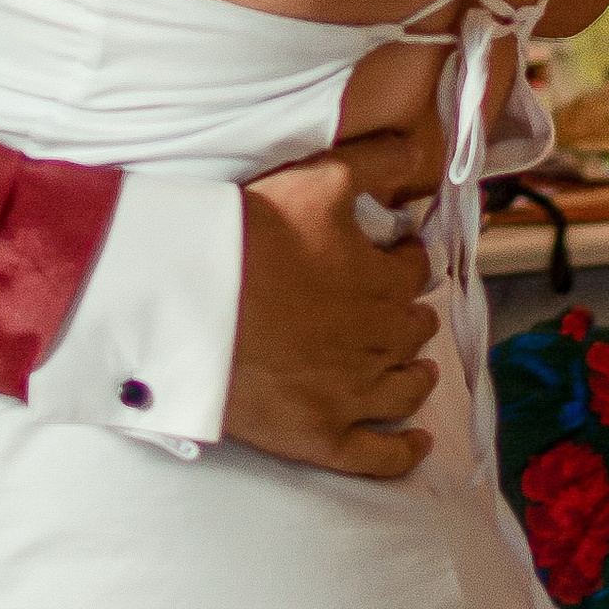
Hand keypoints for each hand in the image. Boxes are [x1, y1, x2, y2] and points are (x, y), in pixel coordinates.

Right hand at [222, 158, 436, 479]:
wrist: (187, 301)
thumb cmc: (250, 237)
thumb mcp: (318, 180)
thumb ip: (377, 162)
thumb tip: (421, 151)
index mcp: (384, 282)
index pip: (414, 269)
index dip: (404, 260)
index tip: (393, 257)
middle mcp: (380, 341)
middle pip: (413, 328)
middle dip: (407, 315)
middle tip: (393, 309)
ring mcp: (353, 395)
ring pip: (406, 388)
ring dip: (416, 374)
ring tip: (418, 369)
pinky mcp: (321, 437)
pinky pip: (380, 458)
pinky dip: (404, 451)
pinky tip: (417, 442)